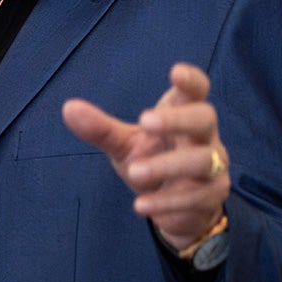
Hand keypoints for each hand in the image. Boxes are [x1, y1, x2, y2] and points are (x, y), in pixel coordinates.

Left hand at [61, 62, 229, 250]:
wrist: (176, 210)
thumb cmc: (152, 161)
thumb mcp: (124, 144)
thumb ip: (101, 129)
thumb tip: (68, 108)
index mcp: (183, 113)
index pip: (197, 90)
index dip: (191, 79)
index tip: (175, 72)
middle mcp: (204, 136)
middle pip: (205, 118)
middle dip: (178, 120)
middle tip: (145, 121)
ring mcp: (213, 167)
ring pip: (203, 161)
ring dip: (167, 166)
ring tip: (134, 172)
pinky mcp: (211, 198)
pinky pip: (196, 198)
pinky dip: (167, 202)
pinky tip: (141, 205)